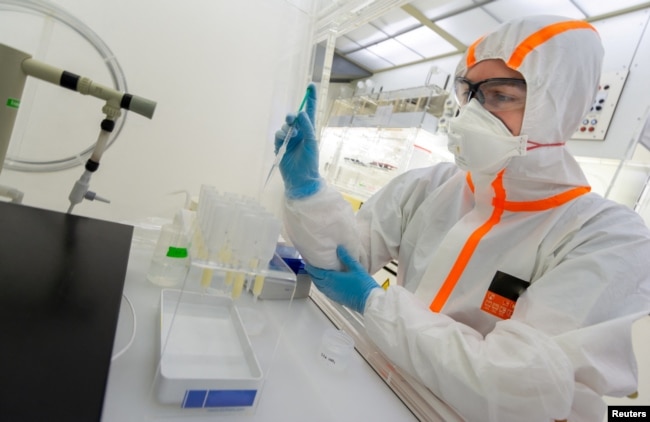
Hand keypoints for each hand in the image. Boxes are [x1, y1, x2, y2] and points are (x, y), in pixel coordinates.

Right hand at [274, 83, 320, 198]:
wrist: (301, 179)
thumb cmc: (310, 161)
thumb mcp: (311, 142)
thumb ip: (307, 127)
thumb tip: (301, 113)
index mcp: (309, 131)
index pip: (309, 111)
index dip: (310, 98)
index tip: (311, 85)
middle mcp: (299, 133)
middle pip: (294, 118)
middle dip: (292, 117)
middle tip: (292, 119)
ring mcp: (289, 139)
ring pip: (285, 126)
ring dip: (287, 129)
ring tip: (290, 137)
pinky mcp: (280, 145)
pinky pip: (278, 135)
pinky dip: (280, 136)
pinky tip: (283, 141)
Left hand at [305, 245, 379, 313]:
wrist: (368, 301)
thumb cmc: (363, 284)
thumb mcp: (356, 267)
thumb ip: (346, 257)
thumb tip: (339, 248)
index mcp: (332, 279)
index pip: (316, 272)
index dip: (310, 267)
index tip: (307, 261)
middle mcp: (329, 287)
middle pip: (315, 279)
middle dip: (311, 273)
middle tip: (310, 265)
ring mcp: (332, 294)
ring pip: (319, 286)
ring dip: (316, 280)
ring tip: (315, 273)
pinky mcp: (336, 299)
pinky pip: (324, 291)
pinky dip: (321, 285)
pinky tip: (325, 282)